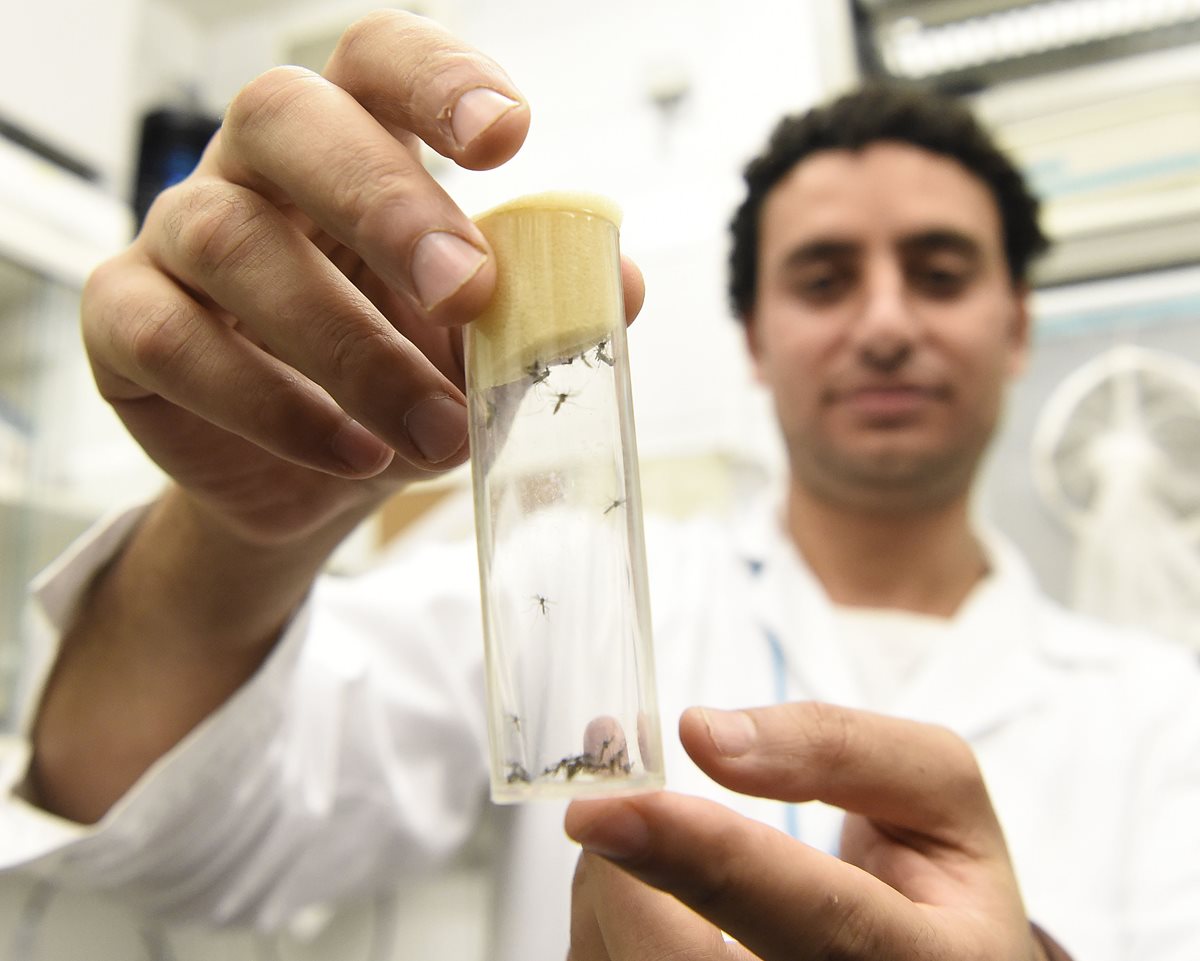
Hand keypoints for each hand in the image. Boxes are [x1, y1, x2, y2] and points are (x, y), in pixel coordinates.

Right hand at [81, 10, 642, 546]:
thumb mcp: (480, 347)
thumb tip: (619, 285)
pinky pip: (171, 341)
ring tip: (437, 430)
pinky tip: (352, 452)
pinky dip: (272, 405)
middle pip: (282, 116)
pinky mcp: (127, 323)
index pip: (378, 59)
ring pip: (231, 241)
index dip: (436, 79)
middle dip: (384, 202)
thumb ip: (541, 310)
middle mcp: (255, 169)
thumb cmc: (404, 381)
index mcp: (354, 143)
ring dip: (349, 346)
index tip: (509, 136)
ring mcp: (177, 237)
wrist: (318, 477)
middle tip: (469, 290)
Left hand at [566, 702, 1049, 960]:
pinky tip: (636, 880)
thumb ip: (836, 746)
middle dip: (623, 881)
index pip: (815, 923)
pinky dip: (607, 918)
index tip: (615, 811)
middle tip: (602, 806)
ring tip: (643, 834)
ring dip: (609, 891)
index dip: (709, 861)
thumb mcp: (937, 794)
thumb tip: (705, 736)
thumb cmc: (936, 886)